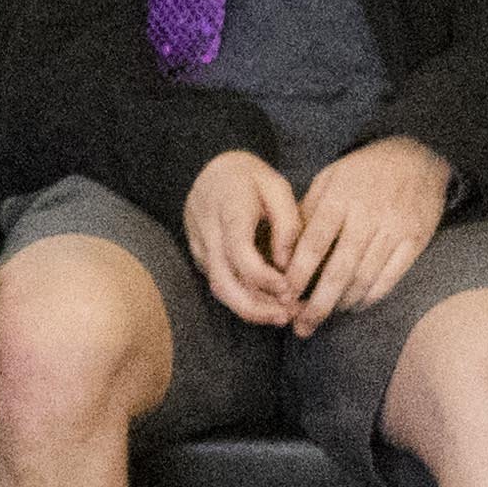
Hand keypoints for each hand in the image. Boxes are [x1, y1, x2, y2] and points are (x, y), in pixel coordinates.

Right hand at [179, 148, 309, 330]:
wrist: (211, 170)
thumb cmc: (250, 178)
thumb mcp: (276, 187)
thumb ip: (286, 223)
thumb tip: (285, 265)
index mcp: (228, 207)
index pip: (239, 251)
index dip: (262, 276)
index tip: (288, 289)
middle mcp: (207, 230)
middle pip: (222, 281)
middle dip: (255, 307)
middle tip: (286, 316)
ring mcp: (199, 245)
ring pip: (218, 288)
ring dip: (250, 309)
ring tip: (281, 316)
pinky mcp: (199, 256)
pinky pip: (218, 282)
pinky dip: (242, 297)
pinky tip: (267, 303)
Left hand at [292, 139, 454, 329]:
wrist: (417, 156)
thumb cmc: (364, 171)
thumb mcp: (330, 178)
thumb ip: (308, 210)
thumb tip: (285, 248)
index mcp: (340, 198)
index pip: (313, 244)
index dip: (298, 275)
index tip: (284, 296)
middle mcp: (367, 216)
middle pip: (339, 271)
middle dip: (317, 304)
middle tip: (301, 326)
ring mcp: (394, 230)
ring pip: (364, 279)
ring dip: (341, 305)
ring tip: (323, 317)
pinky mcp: (415, 241)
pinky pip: (390, 279)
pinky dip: (370, 298)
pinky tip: (354, 306)